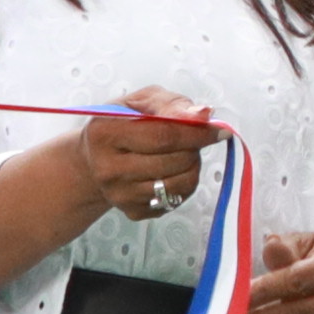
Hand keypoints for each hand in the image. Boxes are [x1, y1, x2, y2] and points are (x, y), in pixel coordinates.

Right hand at [66, 99, 223, 222]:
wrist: (94, 160)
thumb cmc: (122, 124)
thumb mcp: (141, 101)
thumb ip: (172, 104)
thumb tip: (203, 115)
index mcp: (105, 133)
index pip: (164, 136)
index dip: (197, 132)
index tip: (219, 129)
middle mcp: (108, 169)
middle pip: (175, 161)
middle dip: (194, 147)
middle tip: (191, 138)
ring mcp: (120, 195)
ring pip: (181, 183)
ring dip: (193, 164)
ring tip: (182, 153)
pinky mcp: (133, 212)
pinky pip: (177, 199)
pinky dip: (184, 183)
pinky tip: (172, 170)